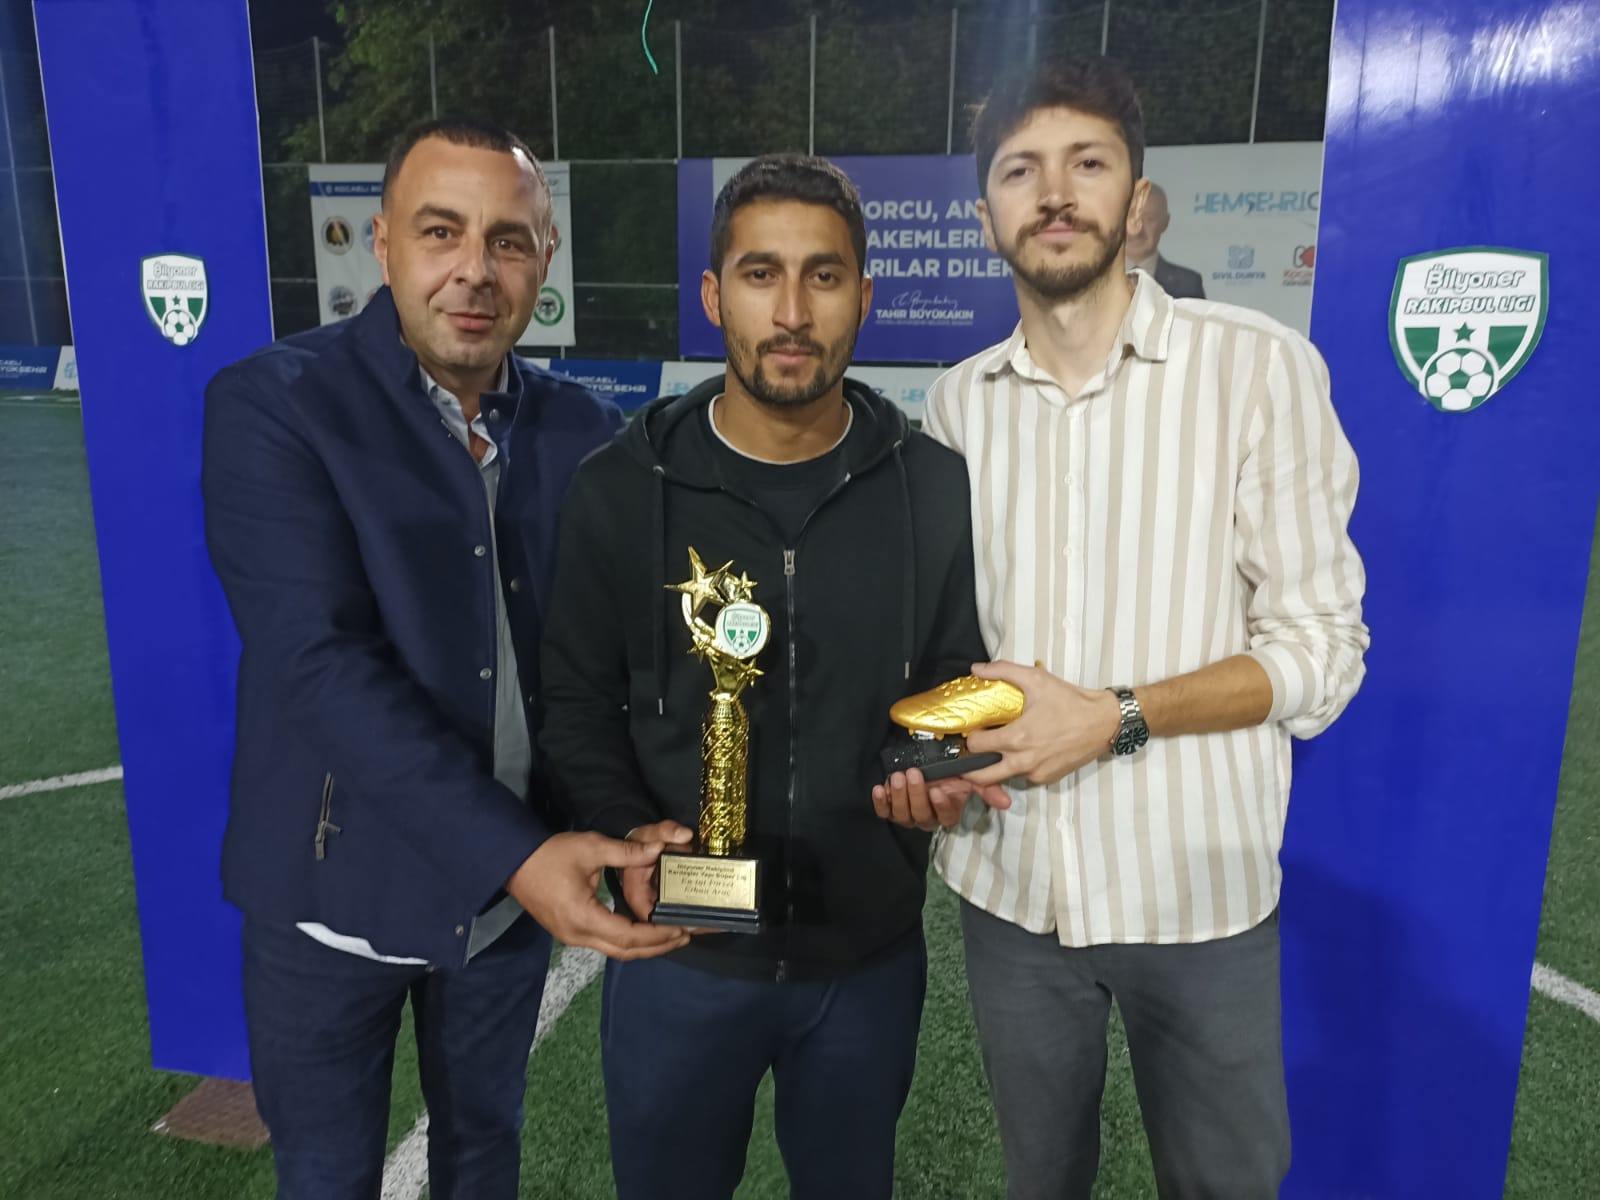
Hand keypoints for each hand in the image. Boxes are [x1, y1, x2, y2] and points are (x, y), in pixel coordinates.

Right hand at [506, 831, 690, 960]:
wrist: (512, 862)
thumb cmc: (550, 854)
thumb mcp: (590, 847)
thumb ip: (627, 852)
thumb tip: (658, 849)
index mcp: (584, 918)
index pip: (629, 936)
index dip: (658, 935)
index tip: (682, 928)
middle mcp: (578, 935)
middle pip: (625, 951)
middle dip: (658, 946)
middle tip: (686, 935)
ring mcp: (572, 937)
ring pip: (615, 951)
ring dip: (644, 946)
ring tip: (671, 935)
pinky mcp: (570, 932)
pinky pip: (605, 943)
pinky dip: (629, 941)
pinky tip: (645, 931)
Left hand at [872, 768, 1010, 830]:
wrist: (923, 764)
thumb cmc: (948, 773)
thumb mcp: (968, 777)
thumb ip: (987, 787)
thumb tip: (1006, 802)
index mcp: (947, 813)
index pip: (947, 816)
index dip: (943, 805)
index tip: (939, 790)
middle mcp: (928, 818)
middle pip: (922, 815)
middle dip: (916, 794)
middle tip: (913, 773)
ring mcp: (908, 816)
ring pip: (903, 815)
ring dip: (899, 796)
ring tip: (898, 777)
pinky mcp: (890, 810)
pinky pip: (885, 812)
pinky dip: (880, 802)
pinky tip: (880, 788)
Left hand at [962, 660, 1121, 787]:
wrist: (1104, 722)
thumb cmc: (1071, 701)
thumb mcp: (1036, 679)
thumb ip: (1003, 671)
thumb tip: (976, 669)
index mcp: (1017, 738)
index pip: (975, 746)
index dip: (971, 736)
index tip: (976, 729)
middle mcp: (1024, 762)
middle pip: (982, 776)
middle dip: (972, 765)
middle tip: (974, 751)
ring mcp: (1036, 773)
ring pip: (1004, 776)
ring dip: (997, 766)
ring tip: (1000, 749)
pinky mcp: (1048, 779)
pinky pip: (1025, 777)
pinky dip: (1020, 767)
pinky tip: (1026, 751)